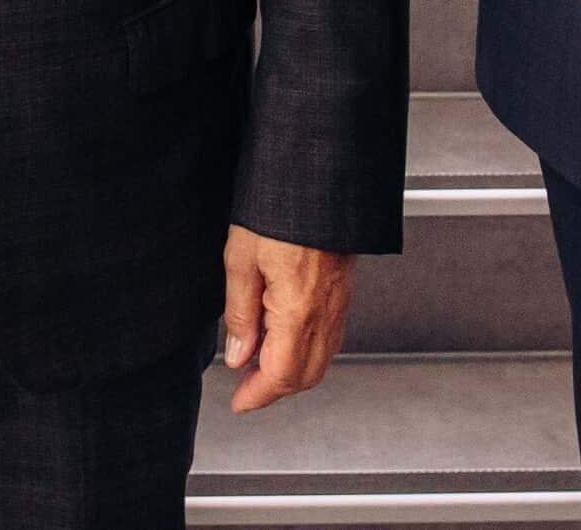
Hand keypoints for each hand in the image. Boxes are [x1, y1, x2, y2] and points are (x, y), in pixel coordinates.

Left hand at [220, 226, 353, 414]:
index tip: (239, 403)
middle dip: (275, 389)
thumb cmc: (278, 209)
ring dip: (292, 371)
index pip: (281, 375)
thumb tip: (237, 356)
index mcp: (298, 309)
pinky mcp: (344, 289)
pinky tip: (283, 336)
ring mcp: (340, 301)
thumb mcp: (241, 259)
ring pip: (322, 358)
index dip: (257, 396)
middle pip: (306, 376)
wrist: (319, 177)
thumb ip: (239, 314)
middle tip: (244, 387)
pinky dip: (307, 350)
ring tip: (259, 363)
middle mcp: (326, 311)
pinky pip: (330, 336)